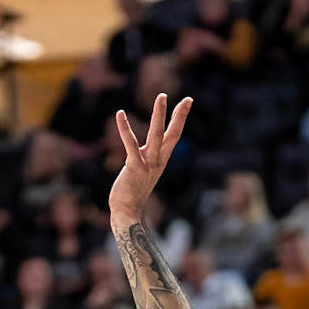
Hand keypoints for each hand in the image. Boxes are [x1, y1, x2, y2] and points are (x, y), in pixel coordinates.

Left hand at [109, 92, 191, 227]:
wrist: (127, 211)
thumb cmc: (132, 191)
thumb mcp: (144, 171)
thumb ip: (145, 159)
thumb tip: (143, 151)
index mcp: (161, 159)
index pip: (174, 135)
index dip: (180, 118)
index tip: (187, 101)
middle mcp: (158, 160)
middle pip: (172, 134)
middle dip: (180, 115)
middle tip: (188, 99)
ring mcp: (148, 163)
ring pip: (157, 135)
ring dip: (159, 115)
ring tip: (162, 97)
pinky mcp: (134, 166)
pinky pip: (130, 144)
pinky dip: (125, 128)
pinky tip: (120, 114)